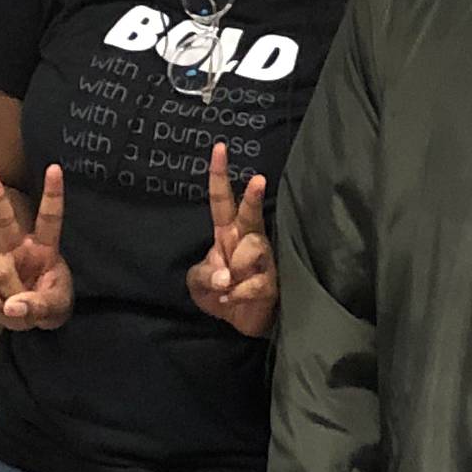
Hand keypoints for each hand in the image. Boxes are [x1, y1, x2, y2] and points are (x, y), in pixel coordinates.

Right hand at [0, 162, 71, 329]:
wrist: (31, 321)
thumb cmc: (50, 304)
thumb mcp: (56, 308)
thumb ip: (38, 306)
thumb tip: (12, 307)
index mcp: (44, 247)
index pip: (50, 218)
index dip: (53, 193)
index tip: (54, 168)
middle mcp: (17, 248)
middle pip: (3, 220)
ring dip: (10, 296)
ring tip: (19, 307)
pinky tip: (4, 308)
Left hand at [187, 146, 275, 337]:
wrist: (240, 323)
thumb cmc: (220, 294)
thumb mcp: (198, 284)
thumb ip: (203, 276)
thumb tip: (225, 276)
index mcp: (227, 233)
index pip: (221, 199)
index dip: (219, 175)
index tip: (219, 147)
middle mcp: (247, 240)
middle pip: (250, 214)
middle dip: (253, 197)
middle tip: (259, 181)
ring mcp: (263, 260)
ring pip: (253, 249)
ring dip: (236, 271)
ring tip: (229, 287)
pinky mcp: (273, 282)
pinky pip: (256, 282)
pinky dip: (240, 294)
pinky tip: (233, 299)